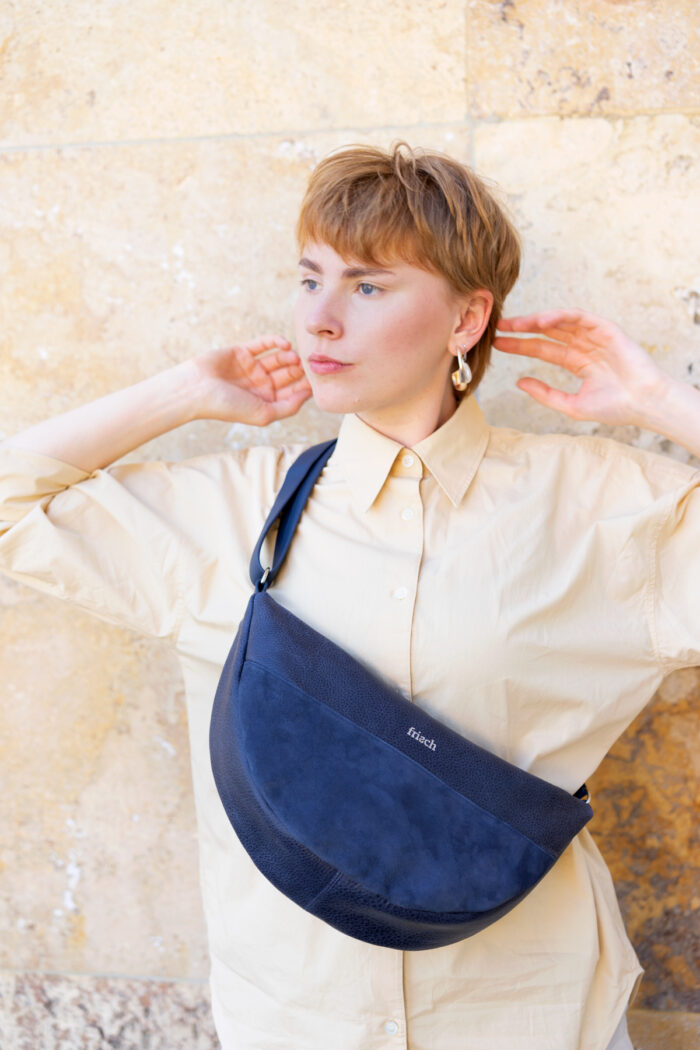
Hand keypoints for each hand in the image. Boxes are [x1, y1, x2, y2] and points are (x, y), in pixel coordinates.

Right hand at [188, 335, 311, 425]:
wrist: (196, 390)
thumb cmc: (227, 407)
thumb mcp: (263, 414)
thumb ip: (288, 407)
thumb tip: (308, 394)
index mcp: (266, 402)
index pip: (292, 392)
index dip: (305, 385)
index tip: (316, 379)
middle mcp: (260, 385)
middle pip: (288, 375)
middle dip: (299, 370)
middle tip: (308, 364)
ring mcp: (252, 368)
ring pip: (278, 359)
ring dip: (288, 357)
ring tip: (293, 357)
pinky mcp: (243, 352)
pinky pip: (264, 344)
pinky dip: (275, 342)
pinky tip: (284, 344)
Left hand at [493, 309, 671, 426]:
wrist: (643, 403)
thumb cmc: (614, 407)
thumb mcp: (571, 405)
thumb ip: (545, 394)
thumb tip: (518, 382)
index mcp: (577, 362)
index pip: (543, 350)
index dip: (520, 346)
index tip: (498, 344)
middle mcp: (584, 346)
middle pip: (547, 334)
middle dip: (522, 330)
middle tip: (498, 327)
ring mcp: (594, 336)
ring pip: (560, 323)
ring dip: (536, 320)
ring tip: (514, 323)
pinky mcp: (606, 329)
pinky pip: (579, 317)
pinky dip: (559, 316)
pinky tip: (541, 320)